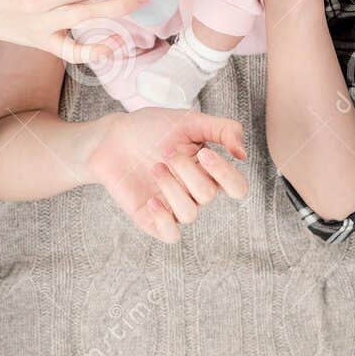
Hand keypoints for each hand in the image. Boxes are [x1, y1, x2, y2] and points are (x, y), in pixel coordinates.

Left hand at [81, 107, 249, 242]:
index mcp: (208, 170)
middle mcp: (194, 191)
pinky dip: (164, 220)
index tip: (203, 153)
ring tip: (155, 167)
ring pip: (189, 214)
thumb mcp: (189, 120)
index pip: (237, 188)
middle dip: (187, 171)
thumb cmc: (151, 128)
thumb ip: (222, 129)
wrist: (111, 137)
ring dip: (172, 189)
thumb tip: (243, 154)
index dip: (225, 174)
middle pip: (208, 195)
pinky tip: (151, 200)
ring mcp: (172, 206)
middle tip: (167, 151)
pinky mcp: (150, 218)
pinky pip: (170, 235)